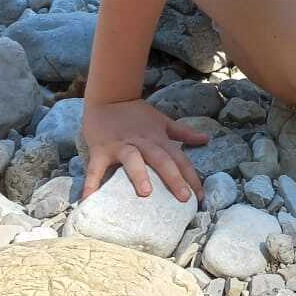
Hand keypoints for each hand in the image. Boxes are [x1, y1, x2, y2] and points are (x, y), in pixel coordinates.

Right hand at [81, 99, 206, 202]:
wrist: (109, 96)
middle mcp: (143, 142)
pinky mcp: (101, 149)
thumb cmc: (137, 114)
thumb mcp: (162, 121)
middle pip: (161, 160)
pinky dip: (92, 183)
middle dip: (174, 178)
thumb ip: (184, 133)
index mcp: (158, 138)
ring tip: (145, 193)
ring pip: (132, 160)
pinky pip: (96, 169)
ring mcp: (121, 146)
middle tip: (184, 198)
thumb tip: (206, 139)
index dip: (191, 176)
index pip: (179, 158)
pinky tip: (89, 199)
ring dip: (139, 175)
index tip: (200, 197)